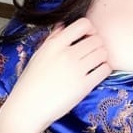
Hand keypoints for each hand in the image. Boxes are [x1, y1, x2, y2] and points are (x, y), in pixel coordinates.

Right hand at [0, 18, 110, 132]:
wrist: (27, 108)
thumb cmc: (30, 83)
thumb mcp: (38, 56)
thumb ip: (52, 39)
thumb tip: (63, 26)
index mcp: (54, 45)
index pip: (83, 24)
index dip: (90, 29)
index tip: (87, 37)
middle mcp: (66, 54)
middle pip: (96, 39)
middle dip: (97, 45)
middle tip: (92, 54)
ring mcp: (76, 70)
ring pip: (102, 53)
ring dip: (102, 57)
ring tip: (94, 64)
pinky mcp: (84, 85)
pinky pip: (104, 69)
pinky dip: (104, 69)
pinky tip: (96, 73)